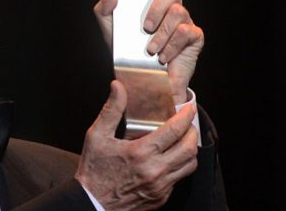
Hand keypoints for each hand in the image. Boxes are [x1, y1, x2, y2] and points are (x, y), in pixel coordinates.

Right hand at [76, 81, 198, 209]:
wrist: (92, 202)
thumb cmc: (94, 169)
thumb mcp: (96, 136)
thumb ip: (111, 110)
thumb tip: (118, 87)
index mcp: (140, 153)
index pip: (174, 131)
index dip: (185, 116)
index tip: (188, 108)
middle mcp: (155, 170)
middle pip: (189, 148)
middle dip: (192, 132)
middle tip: (187, 123)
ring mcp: (160, 186)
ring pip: (189, 165)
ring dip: (190, 150)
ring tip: (183, 140)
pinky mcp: (161, 197)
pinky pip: (179, 178)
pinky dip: (179, 165)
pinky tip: (169, 158)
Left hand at [93, 0, 203, 102]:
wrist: (141, 81)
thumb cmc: (127, 51)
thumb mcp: (109, 29)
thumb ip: (104, 8)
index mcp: (151, 0)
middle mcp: (171, 6)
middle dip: (157, 6)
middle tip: (145, 27)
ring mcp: (185, 21)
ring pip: (179, 12)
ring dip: (160, 33)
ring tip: (150, 49)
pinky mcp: (195, 38)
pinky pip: (185, 33)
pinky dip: (169, 46)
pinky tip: (162, 57)